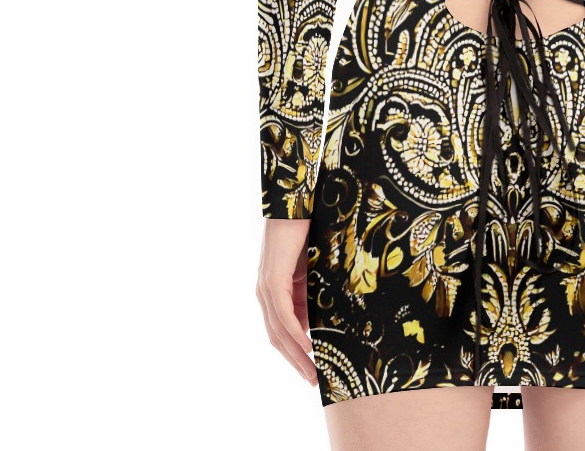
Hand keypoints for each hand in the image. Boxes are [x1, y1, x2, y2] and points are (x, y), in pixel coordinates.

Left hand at [256, 217, 317, 386]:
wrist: (295, 205)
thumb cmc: (304, 233)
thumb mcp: (310, 270)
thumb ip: (309, 293)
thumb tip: (319, 318)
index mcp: (273, 292)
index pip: (281, 331)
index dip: (295, 353)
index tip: (311, 370)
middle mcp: (265, 293)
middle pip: (277, 338)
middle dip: (295, 361)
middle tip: (313, 380)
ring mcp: (266, 287)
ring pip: (279, 331)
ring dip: (296, 354)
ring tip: (312, 371)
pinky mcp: (273, 280)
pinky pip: (283, 315)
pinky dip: (295, 333)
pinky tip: (307, 346)